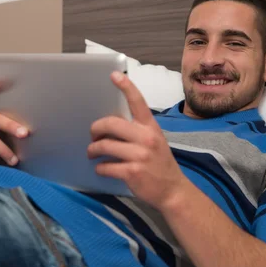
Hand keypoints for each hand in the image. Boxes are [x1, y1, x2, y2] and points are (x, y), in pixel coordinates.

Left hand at [87, 72, 189, 209]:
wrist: (173, 191)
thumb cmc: (160, 165)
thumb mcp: (154, 142)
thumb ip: (137, 132)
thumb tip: (111, 126)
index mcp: (151, 127)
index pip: (138, 102)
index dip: (126, 87)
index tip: (114, 75)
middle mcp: (146, 138)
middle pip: (111, 124)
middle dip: (96, 129)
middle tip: (92, 135)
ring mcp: (140, 155)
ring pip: (105, 145)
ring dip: (93, 149)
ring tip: (92, 153)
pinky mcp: (133, 172)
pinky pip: (106, 166)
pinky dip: (100, 168)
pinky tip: (101, 169)